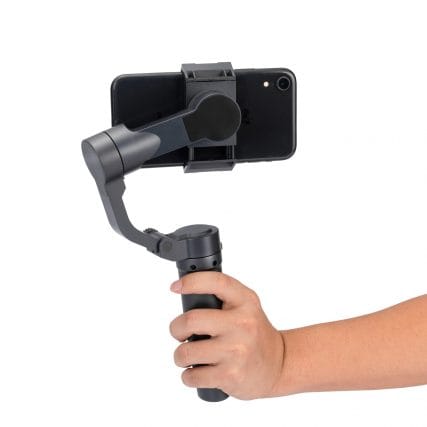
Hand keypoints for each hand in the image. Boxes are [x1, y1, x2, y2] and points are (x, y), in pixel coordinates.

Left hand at [169, 272, 285, 399]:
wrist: (279, 364)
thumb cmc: (254, 332)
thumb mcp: (246, 306)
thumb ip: (222, 296)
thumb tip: (184, 288)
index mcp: (245, 302)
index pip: (217, 283)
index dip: (192, 281)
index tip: (175, 287)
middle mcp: (242, 324)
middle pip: (191, 320)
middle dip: (176, 329)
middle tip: (180, 334)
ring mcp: (237, 351)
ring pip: (186, 352)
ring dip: (180, 356)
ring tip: (190, 356)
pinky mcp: (231, 376)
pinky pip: (192, 376)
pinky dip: (188, 376)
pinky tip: (199, 371)